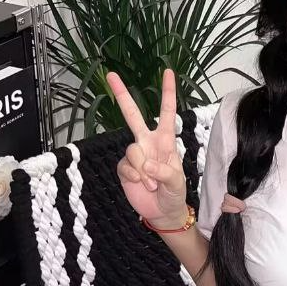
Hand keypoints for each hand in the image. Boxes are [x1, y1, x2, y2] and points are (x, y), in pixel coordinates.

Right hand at [108, 68, 188, 226]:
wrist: (163, 212)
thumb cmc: (174, 193)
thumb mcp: (176, 182)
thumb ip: (163, 172)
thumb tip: (146, 166)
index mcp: (165, 140)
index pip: (166, 112)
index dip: (168, 92)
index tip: (168, 72)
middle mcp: (148, 142)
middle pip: (132, 115)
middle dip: (122, 95)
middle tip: (110, 74)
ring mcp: (135, 155)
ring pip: (131, 151)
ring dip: (141, 171)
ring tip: (151, 184)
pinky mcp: (125, 168)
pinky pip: (124, 166)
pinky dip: (133, 177)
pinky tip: (140, 185)